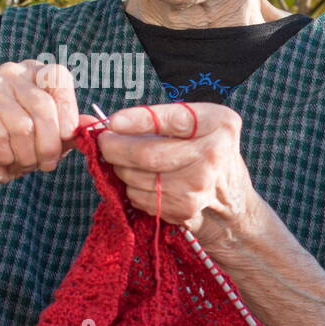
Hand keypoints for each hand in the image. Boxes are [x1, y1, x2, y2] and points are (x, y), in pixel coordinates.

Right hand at [0, 59, 86, 200]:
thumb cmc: (18, 148)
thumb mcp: (51, 139)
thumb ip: (71, 129)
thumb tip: (90, 123)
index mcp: (34, 73)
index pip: (58, 77)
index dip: (67, 108)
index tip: (68, 135)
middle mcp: (11, 72)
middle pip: (42, 105)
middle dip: (48, 144)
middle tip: (46, 163)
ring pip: (22, 126)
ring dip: (26, 155)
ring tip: (22, 162)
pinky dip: (6, 156)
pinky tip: (2, 158)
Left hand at [97, 101, 260, 245]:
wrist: (228, 196)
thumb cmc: (202, 150)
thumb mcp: (192, 123)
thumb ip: (153, 116)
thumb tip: (96, 121)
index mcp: (218, 124)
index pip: (174, 120)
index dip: (139, 120)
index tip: (113, 122)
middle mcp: (213, 155)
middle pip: (148, 154)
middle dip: (115, 148)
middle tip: (104, 142)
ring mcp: (199, 186)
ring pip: (137, 177)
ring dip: (121, 168)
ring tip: (124, 160)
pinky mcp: (184, 208)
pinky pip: (140, 196)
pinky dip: (131, 188)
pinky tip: (141, 180)